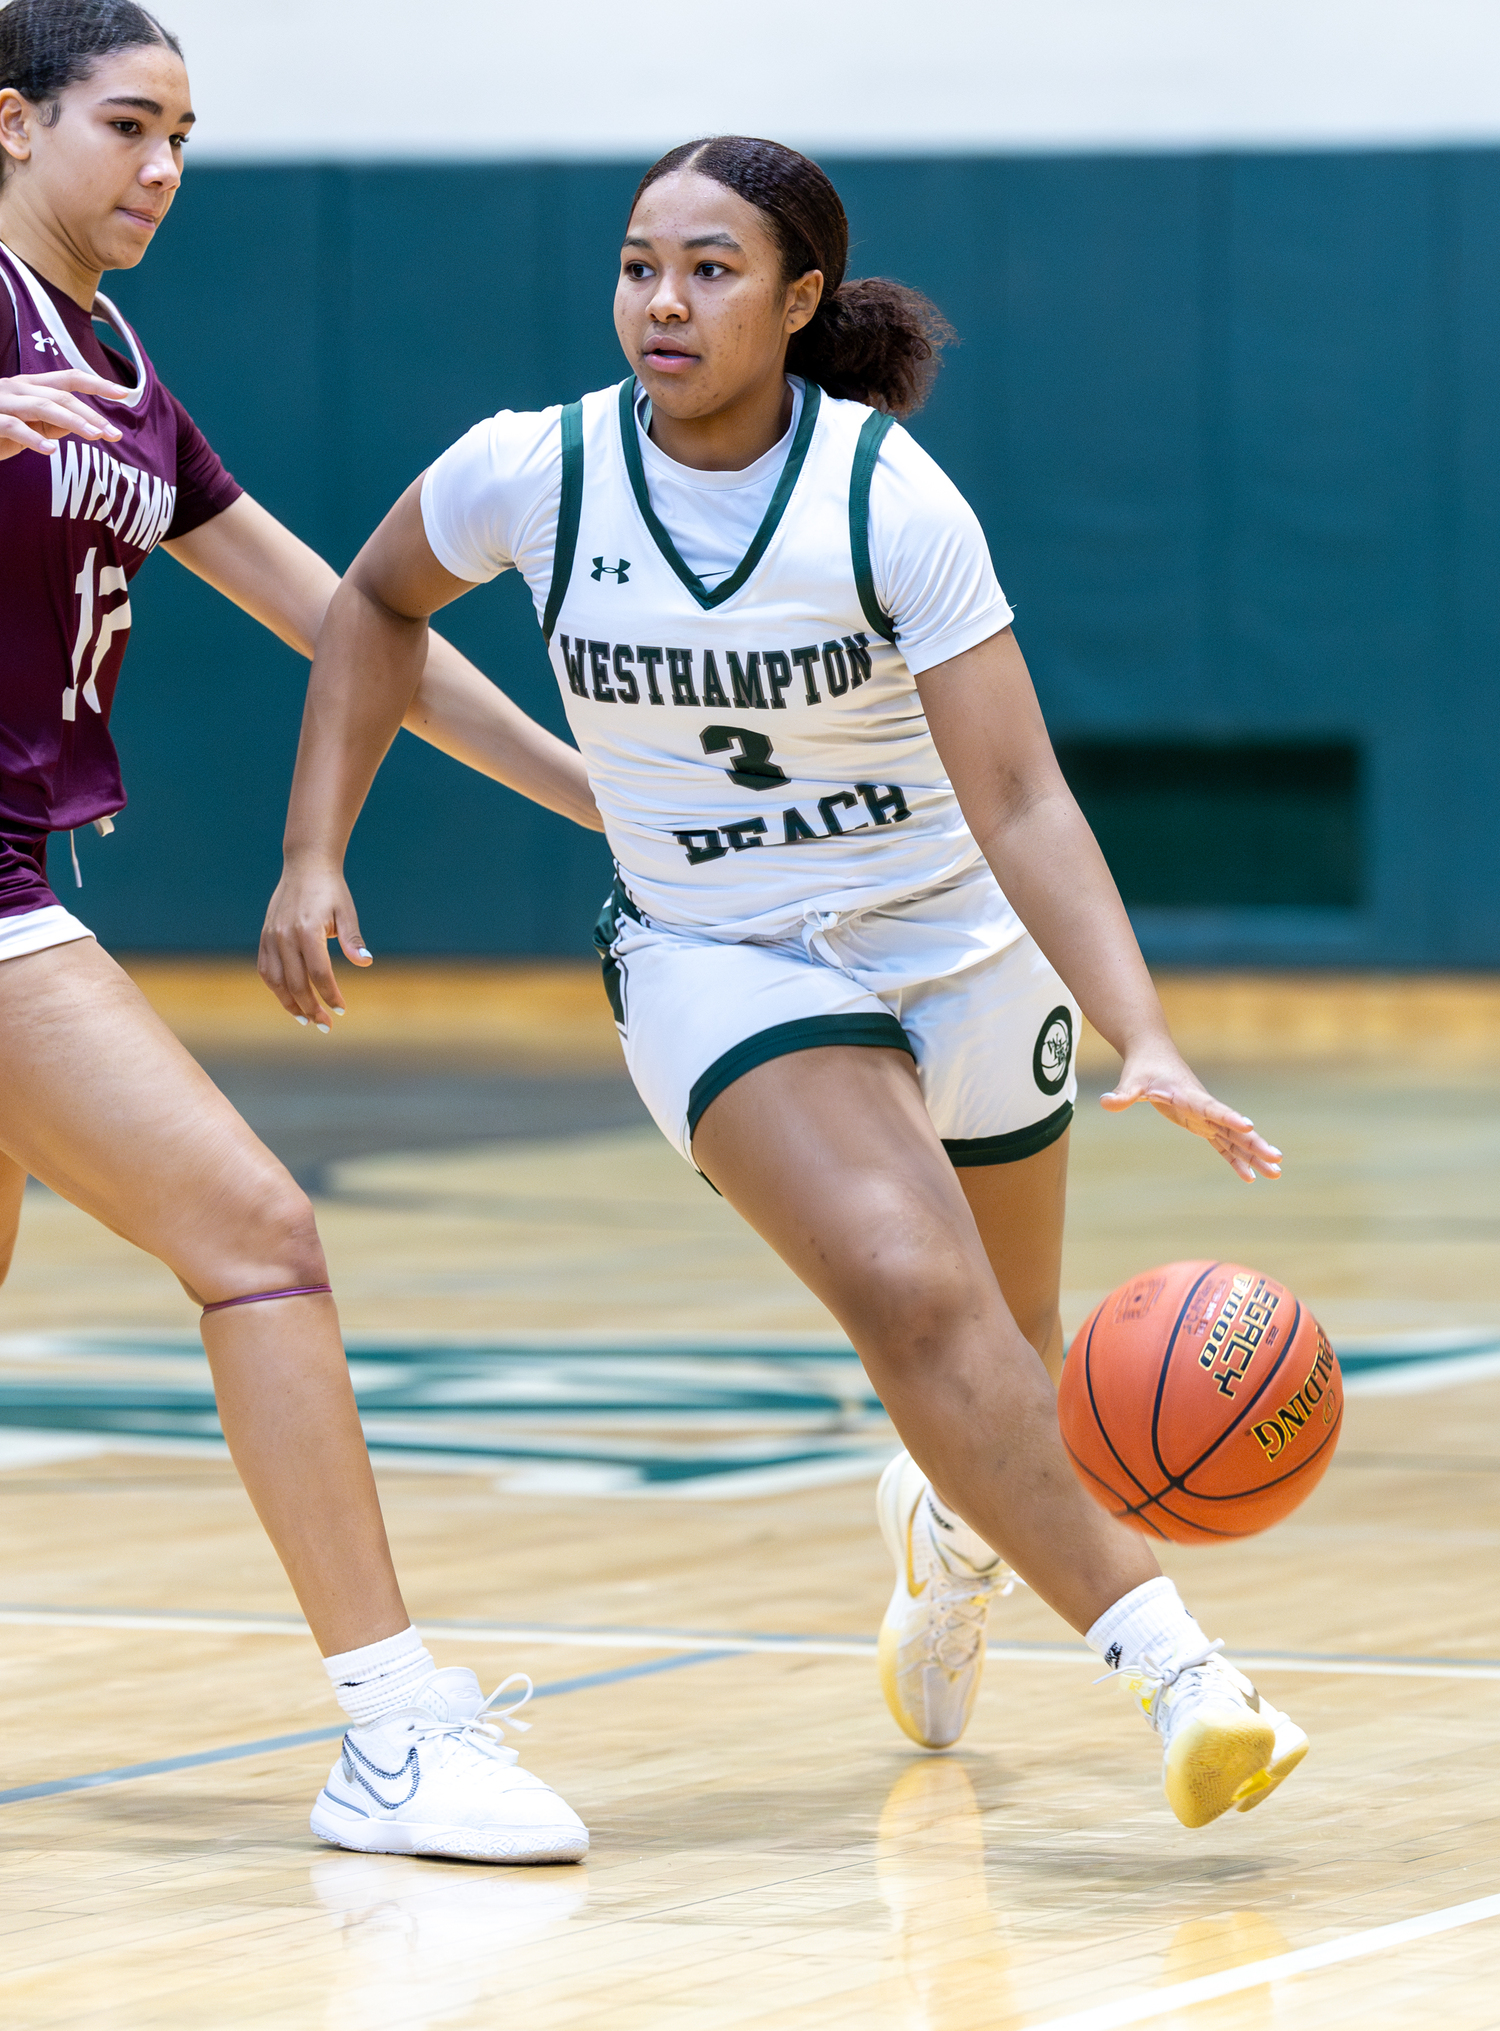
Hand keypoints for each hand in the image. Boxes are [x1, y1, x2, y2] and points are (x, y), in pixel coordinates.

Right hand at [0, 369, 128, 460]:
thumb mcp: (30, 426)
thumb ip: (53, 423)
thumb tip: (84, 424)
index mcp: (29, 386)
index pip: (68, 378)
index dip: (96, 382)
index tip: (125, 393)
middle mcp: (17, 388)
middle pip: (60, 395)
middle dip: (90, 413)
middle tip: (114, 434)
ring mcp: (2, 402)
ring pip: (42, 406)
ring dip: (72, 422)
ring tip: (95, 436)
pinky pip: (13, 426)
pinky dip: (33, 439)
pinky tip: (51, 452)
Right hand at [258, 862, 371, 1030]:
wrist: (305, 866)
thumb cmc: (331, 891)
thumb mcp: (347, 913)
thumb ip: (353, 941)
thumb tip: (365, 963)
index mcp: (308, 930)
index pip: (319, 973)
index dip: (330, 994)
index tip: (341, 1009)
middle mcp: (285, 936)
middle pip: (296, 983)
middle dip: (311, 1008)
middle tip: (326, 1025)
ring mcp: (271, 936)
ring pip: (276, 981)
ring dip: (290, 1004)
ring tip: (305, 1019)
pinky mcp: (264, 936)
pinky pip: (266, 969)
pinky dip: (276, 988)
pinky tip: (290, 999)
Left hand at [1101, 1045, 1281, 1181]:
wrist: (1153, 1055)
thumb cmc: (1142, 1068)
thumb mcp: (1131, 1081)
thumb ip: (1123, 1094)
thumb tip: (1106, 1103)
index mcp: (1189, 1096)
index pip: (1213, 1108)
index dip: (1230, 1118)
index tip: (1249, 1126)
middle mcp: (1203, 1107)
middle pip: (1233, 1128)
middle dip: (1255, 1144)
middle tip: (1277, 1159)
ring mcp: (1205, 1117)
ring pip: (1235, 1139)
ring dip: (1254, 1156)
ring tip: (1276, 1174)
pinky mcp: (1201, 1124)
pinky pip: (1223, 1145)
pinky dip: (1236, 1160)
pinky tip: (1249, 1177)